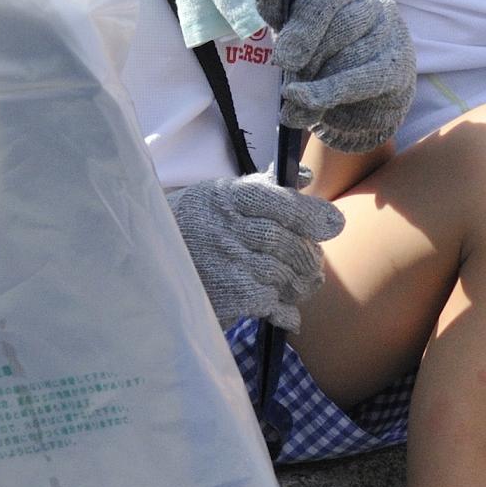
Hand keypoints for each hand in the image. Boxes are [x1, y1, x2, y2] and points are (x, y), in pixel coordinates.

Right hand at [165, 174, 342, 332]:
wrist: (150, 260)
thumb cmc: (194, 221)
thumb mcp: (219, 193)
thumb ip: (263, 185)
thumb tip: (305, 175)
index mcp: (226, 197)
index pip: (277, 201)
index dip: (310, 213)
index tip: (335, 224)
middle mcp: (226, 229)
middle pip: (285, 241)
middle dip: (308, 254)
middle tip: (313, 262)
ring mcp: (225, 265)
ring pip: (282, 273)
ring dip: (300, 282)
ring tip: (302, 284)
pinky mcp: (224, 297)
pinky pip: (269, 302)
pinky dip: (284, 309)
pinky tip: (286, 310)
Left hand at [273, 0, 414, 153]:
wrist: (362, 99)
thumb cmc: (326, 55)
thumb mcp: (299, 35)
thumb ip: (283, 15)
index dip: (304, 25)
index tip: (283, 58)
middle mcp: (376, 6)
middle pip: (341, 27)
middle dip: (308, 60)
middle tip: (288, 83)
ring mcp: (392, 37)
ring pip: (349, 57)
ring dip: (316, 83)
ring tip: (294, 101)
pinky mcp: (398, 70)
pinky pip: (363, 80)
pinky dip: (331, 93)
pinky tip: (308, 105)